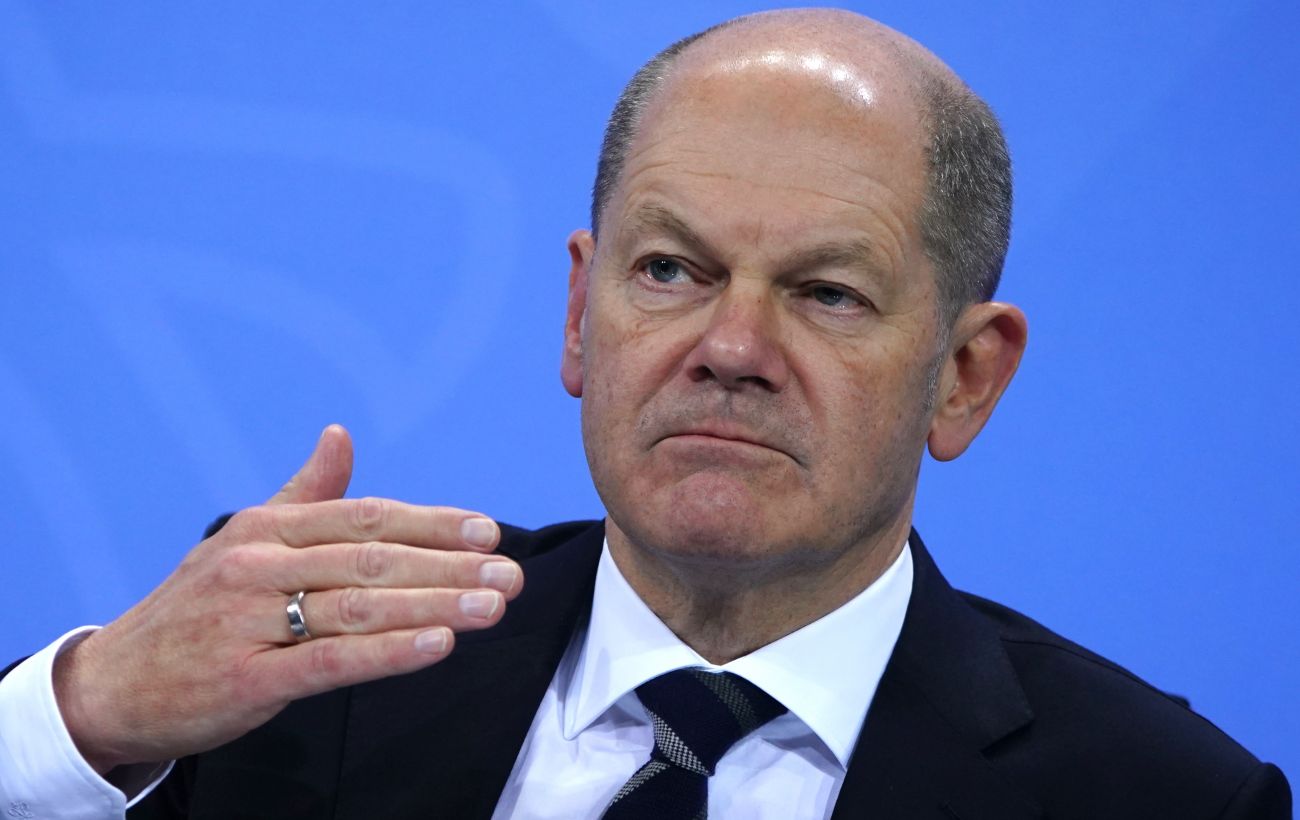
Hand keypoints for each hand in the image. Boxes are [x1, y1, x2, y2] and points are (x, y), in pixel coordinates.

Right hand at [51, 424, 522, 772]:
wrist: (114, 682)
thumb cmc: (196, 609)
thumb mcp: (244, 540)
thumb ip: (304, 493)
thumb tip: (340, 435)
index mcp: (267, 527)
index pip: (366, 518)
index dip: (432, 524)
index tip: (488, 532)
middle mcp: (258, 564)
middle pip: (373, 560)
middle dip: (451, 567)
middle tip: (511, 575)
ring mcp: (249, 620)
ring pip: (359, 608)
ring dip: (435, 605)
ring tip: (492, 608)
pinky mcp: (244, 677)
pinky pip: (328, 661)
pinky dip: (388, 652)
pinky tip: (437, 645)